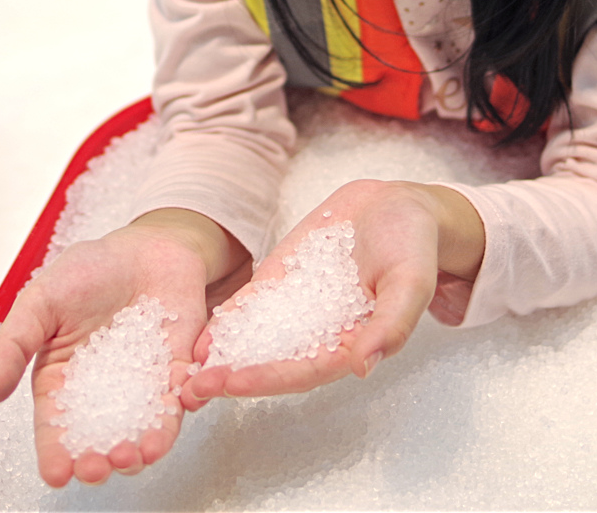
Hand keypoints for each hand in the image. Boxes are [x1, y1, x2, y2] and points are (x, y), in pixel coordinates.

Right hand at [0, 210, 249, 486]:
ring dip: (137, 452)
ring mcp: (141, 387)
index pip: (55, 426)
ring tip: (131, 458)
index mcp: (61, 380)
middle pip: (98, 439)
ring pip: (140, 431)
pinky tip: (166, 428)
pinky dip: (173, 419)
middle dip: (97, 460)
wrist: (142, 247)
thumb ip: (14, 344)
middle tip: (96, 468)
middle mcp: (101, 393)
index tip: (56, 475)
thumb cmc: (86, 272)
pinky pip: (177, 403)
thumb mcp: (39, 301)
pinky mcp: (177, 374)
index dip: (54, 453)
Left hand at [182, 179, 483, 406]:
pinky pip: (252, 306)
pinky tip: (199, 333)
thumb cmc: (412, 249)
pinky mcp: (284, 282)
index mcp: (352, 344)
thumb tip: (364, 366)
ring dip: (222, 357)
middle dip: (232, 377)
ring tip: (184, 371)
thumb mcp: (411, 282)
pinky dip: (227, 322)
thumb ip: (391, 324)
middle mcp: (320, 334)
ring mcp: (299, 309)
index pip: (304, 370)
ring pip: (256, 340)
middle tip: (191, 389)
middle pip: (272, 363)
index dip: (267, 378)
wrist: (398, 208)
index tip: (232, 383)